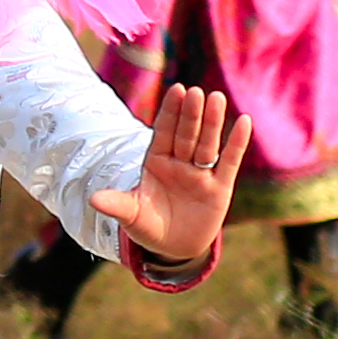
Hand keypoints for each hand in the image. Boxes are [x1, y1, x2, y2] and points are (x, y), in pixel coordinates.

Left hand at [110, 84, 241, 270]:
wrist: (173, 248)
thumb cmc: (149, 226)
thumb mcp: (131, 216)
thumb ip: (117, 204)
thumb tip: (93, 199)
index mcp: (156, 163)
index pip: (163, 132)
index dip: (170, 112)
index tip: (177, 89)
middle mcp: (179, 163)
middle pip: (186, 135)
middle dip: (191, 115)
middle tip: (196, 92)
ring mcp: (200, 174)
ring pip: (207, 144)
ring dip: (213, 123)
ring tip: (217, 98)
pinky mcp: (220, 188)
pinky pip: (229, 162)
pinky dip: (237, 143)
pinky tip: (244, 122)